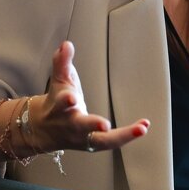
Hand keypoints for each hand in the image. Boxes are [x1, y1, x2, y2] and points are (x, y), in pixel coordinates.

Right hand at [31, 41, 148, 152]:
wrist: (45, 131)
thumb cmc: (56, 102)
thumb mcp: (59, 81)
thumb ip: (62, 62)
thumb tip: (66, 45)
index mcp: (59, 107)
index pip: (61, 103)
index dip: (65, 100)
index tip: (72, 97)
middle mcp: (71, 125)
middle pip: (81, 126)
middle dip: (92, 124)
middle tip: (104, 124)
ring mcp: (83, 137)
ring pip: (102, 140)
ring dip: (122, 135)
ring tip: (141, 128)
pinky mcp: (94, 144)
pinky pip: (112, 142)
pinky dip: (128, 135)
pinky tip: (143, 127)